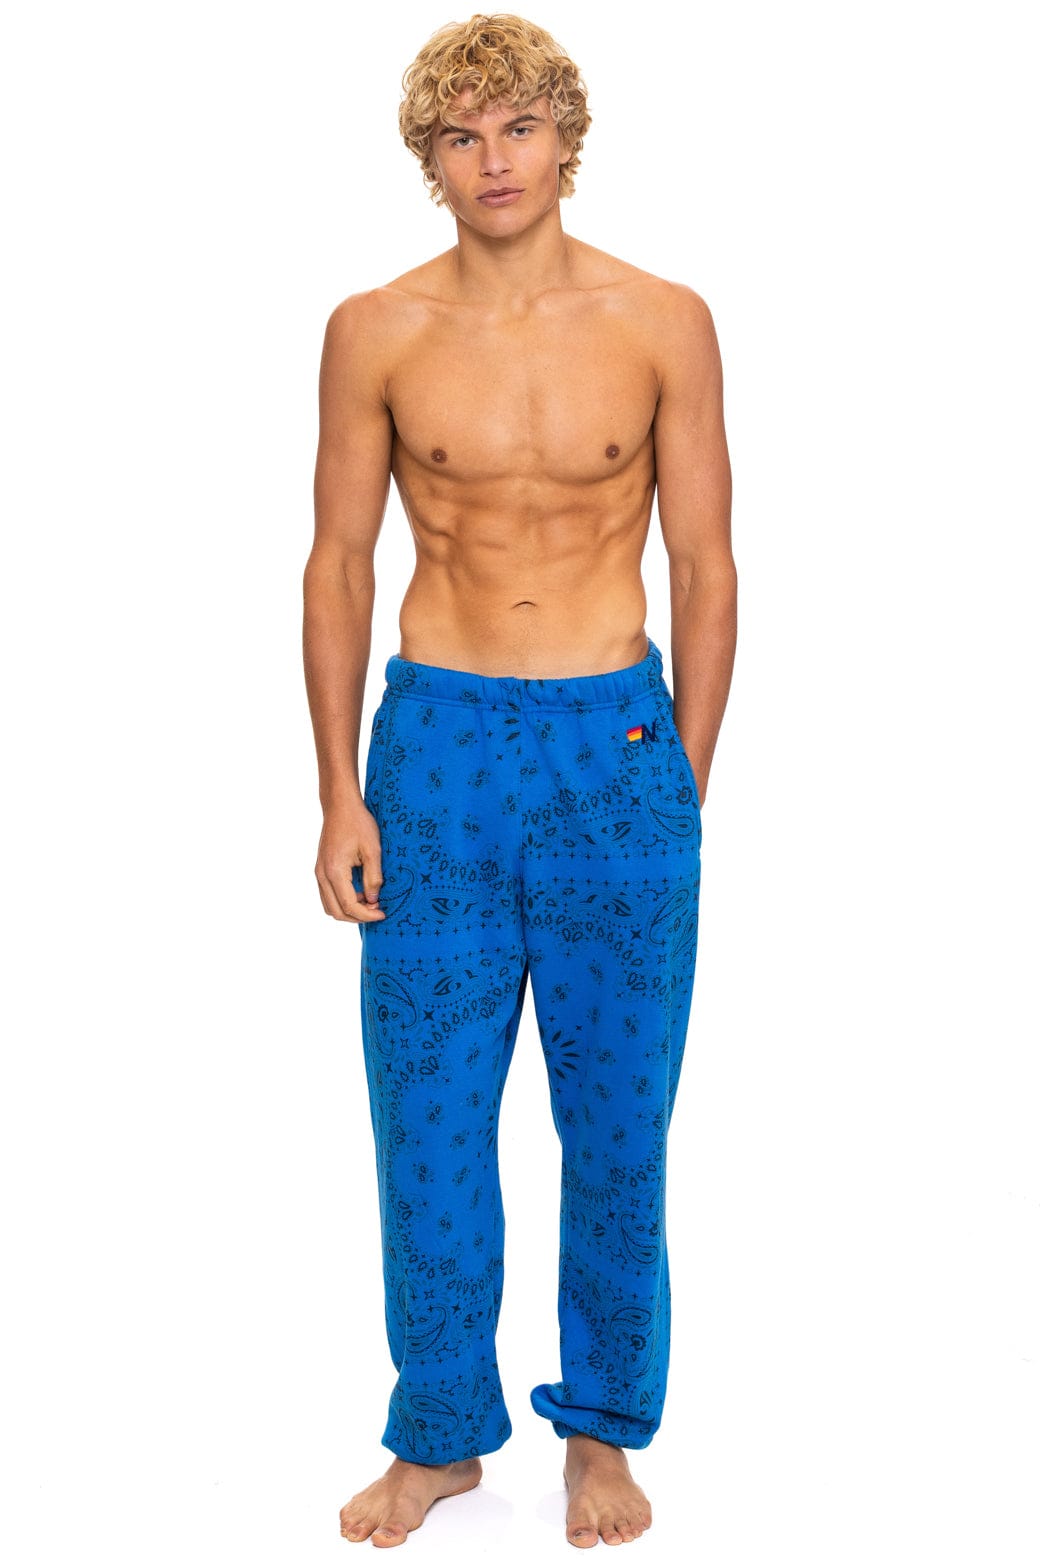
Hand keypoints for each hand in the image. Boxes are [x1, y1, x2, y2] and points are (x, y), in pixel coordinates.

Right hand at [314, 799, 385, 921]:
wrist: (340, 806)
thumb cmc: (358, 823)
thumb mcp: (373, 850)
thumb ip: (373, 878)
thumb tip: (373, 901)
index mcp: (334, 871)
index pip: (349, 905)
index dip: (367, 915)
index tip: (383, 913)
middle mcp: (322, 875)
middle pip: (335, 911)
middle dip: (357, 917)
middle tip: (377, 910)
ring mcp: (318, 872)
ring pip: (329, 906)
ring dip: (348, 910)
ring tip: (368, 901)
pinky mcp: (320, 869)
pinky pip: (327, 895)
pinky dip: (341, 900)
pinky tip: (359, 892)